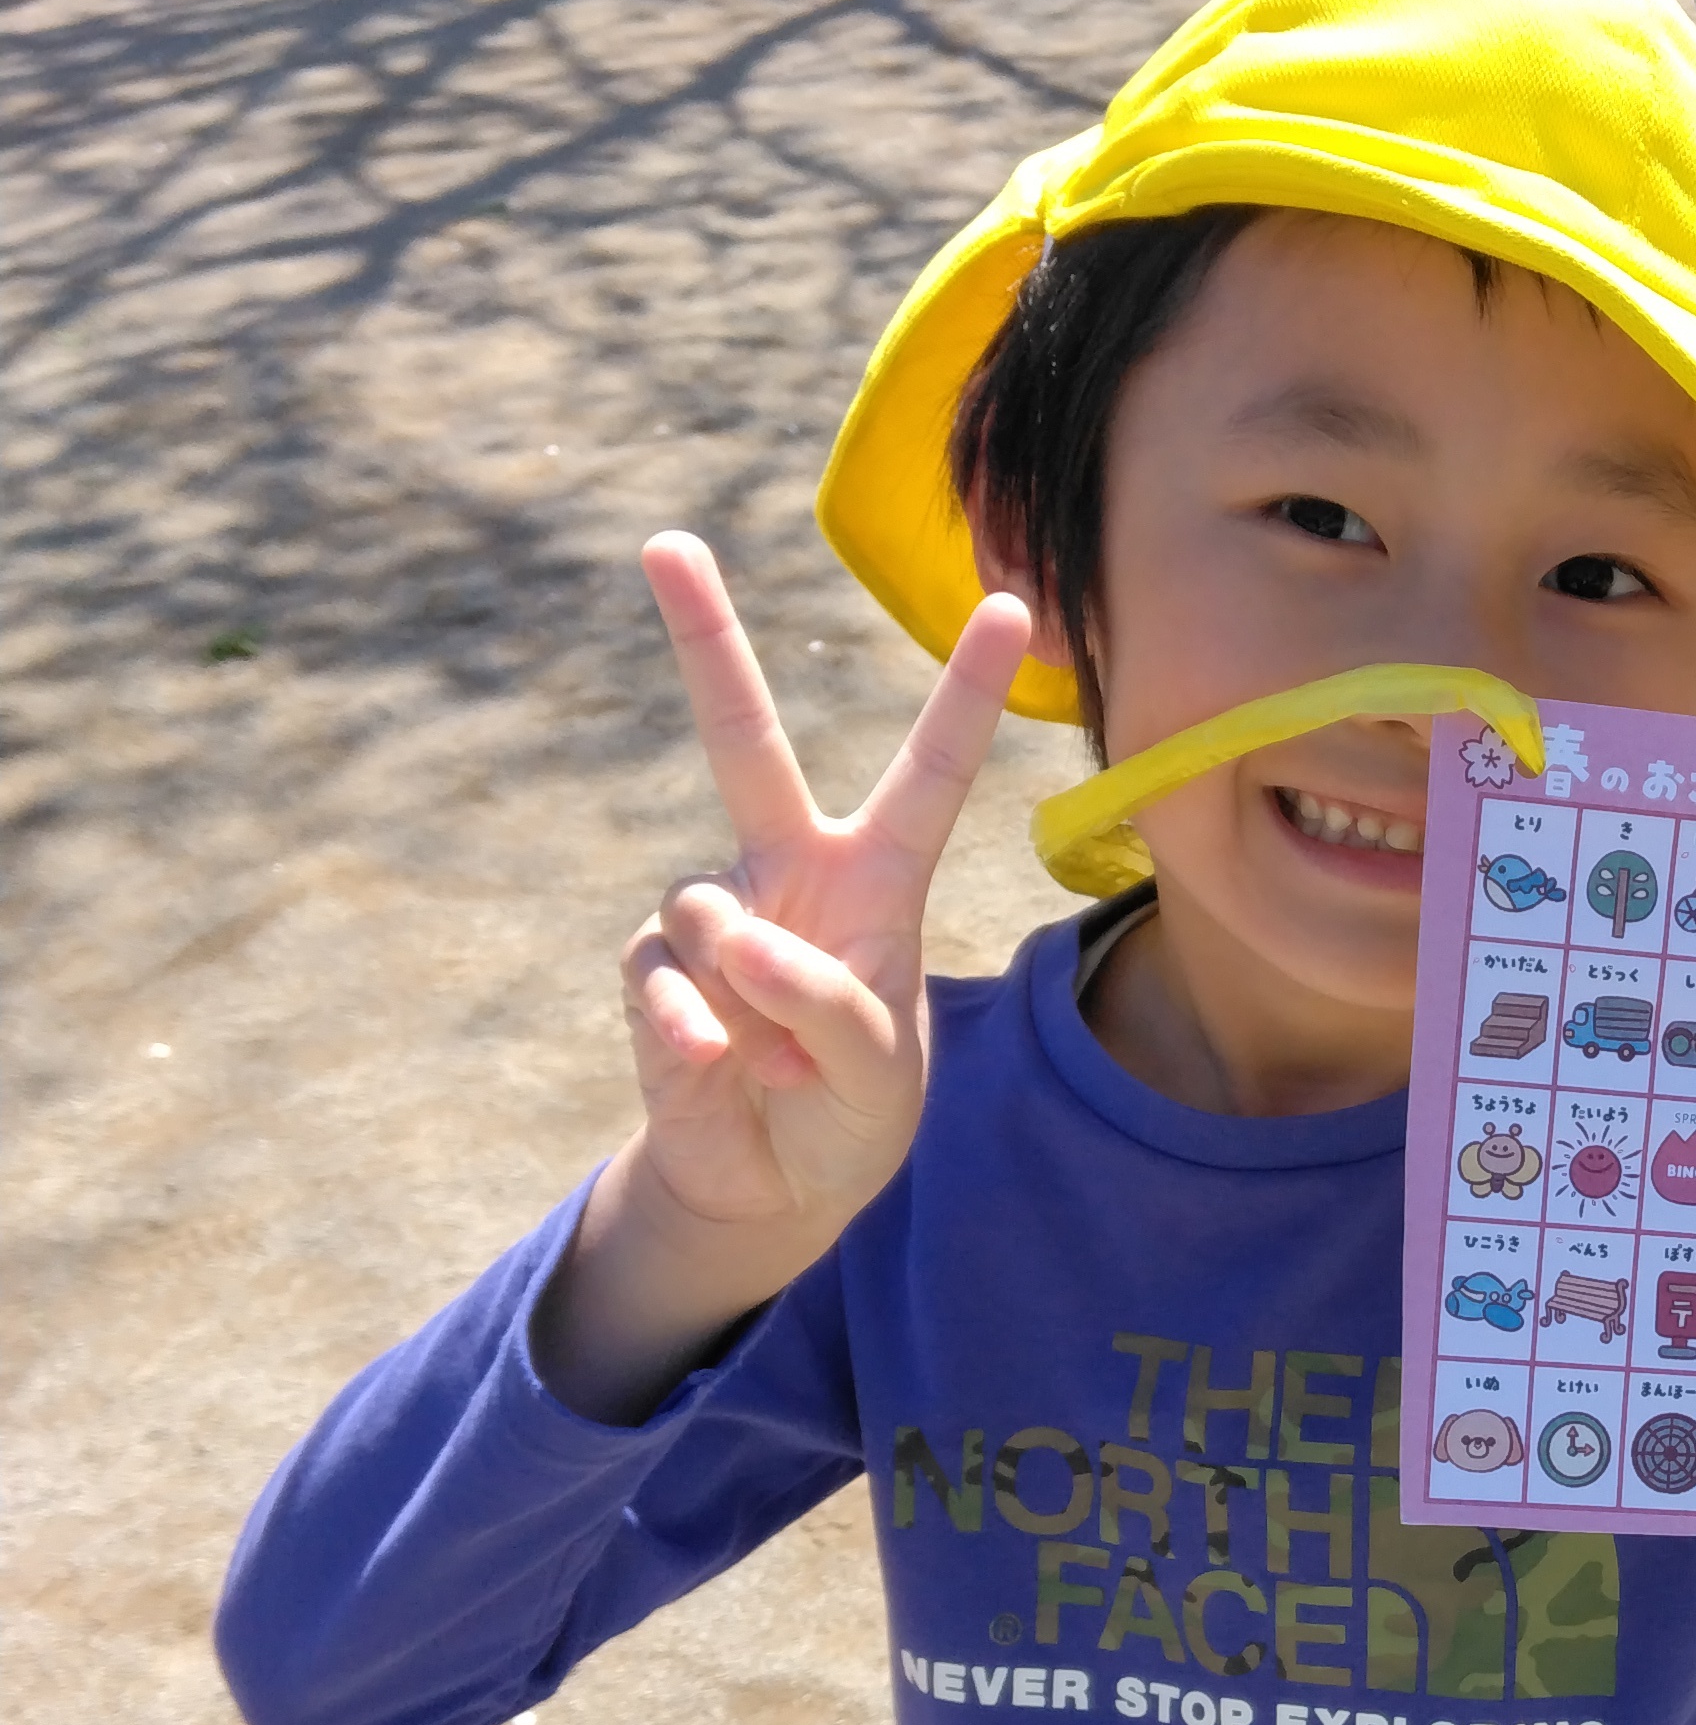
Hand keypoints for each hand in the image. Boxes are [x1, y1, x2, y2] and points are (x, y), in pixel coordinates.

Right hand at [540, 535, 1028, 1421]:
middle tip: (667, 540)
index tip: (1012, 602)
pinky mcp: (653, 971)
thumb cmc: (852, 1113)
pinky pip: (663, 983)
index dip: (967, 692)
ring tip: (783, 1064)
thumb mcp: (880, 1075)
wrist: (770, 1185)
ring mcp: (714, 917)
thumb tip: (730, 938)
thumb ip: (832, 1006)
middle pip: (741, 742)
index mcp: (878, 879)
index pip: (930, 773)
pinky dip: (693, 1036)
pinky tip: (718, 1070)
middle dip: (704, 640)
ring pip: (709, 914)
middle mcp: (789, 874)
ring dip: (755, 1003)